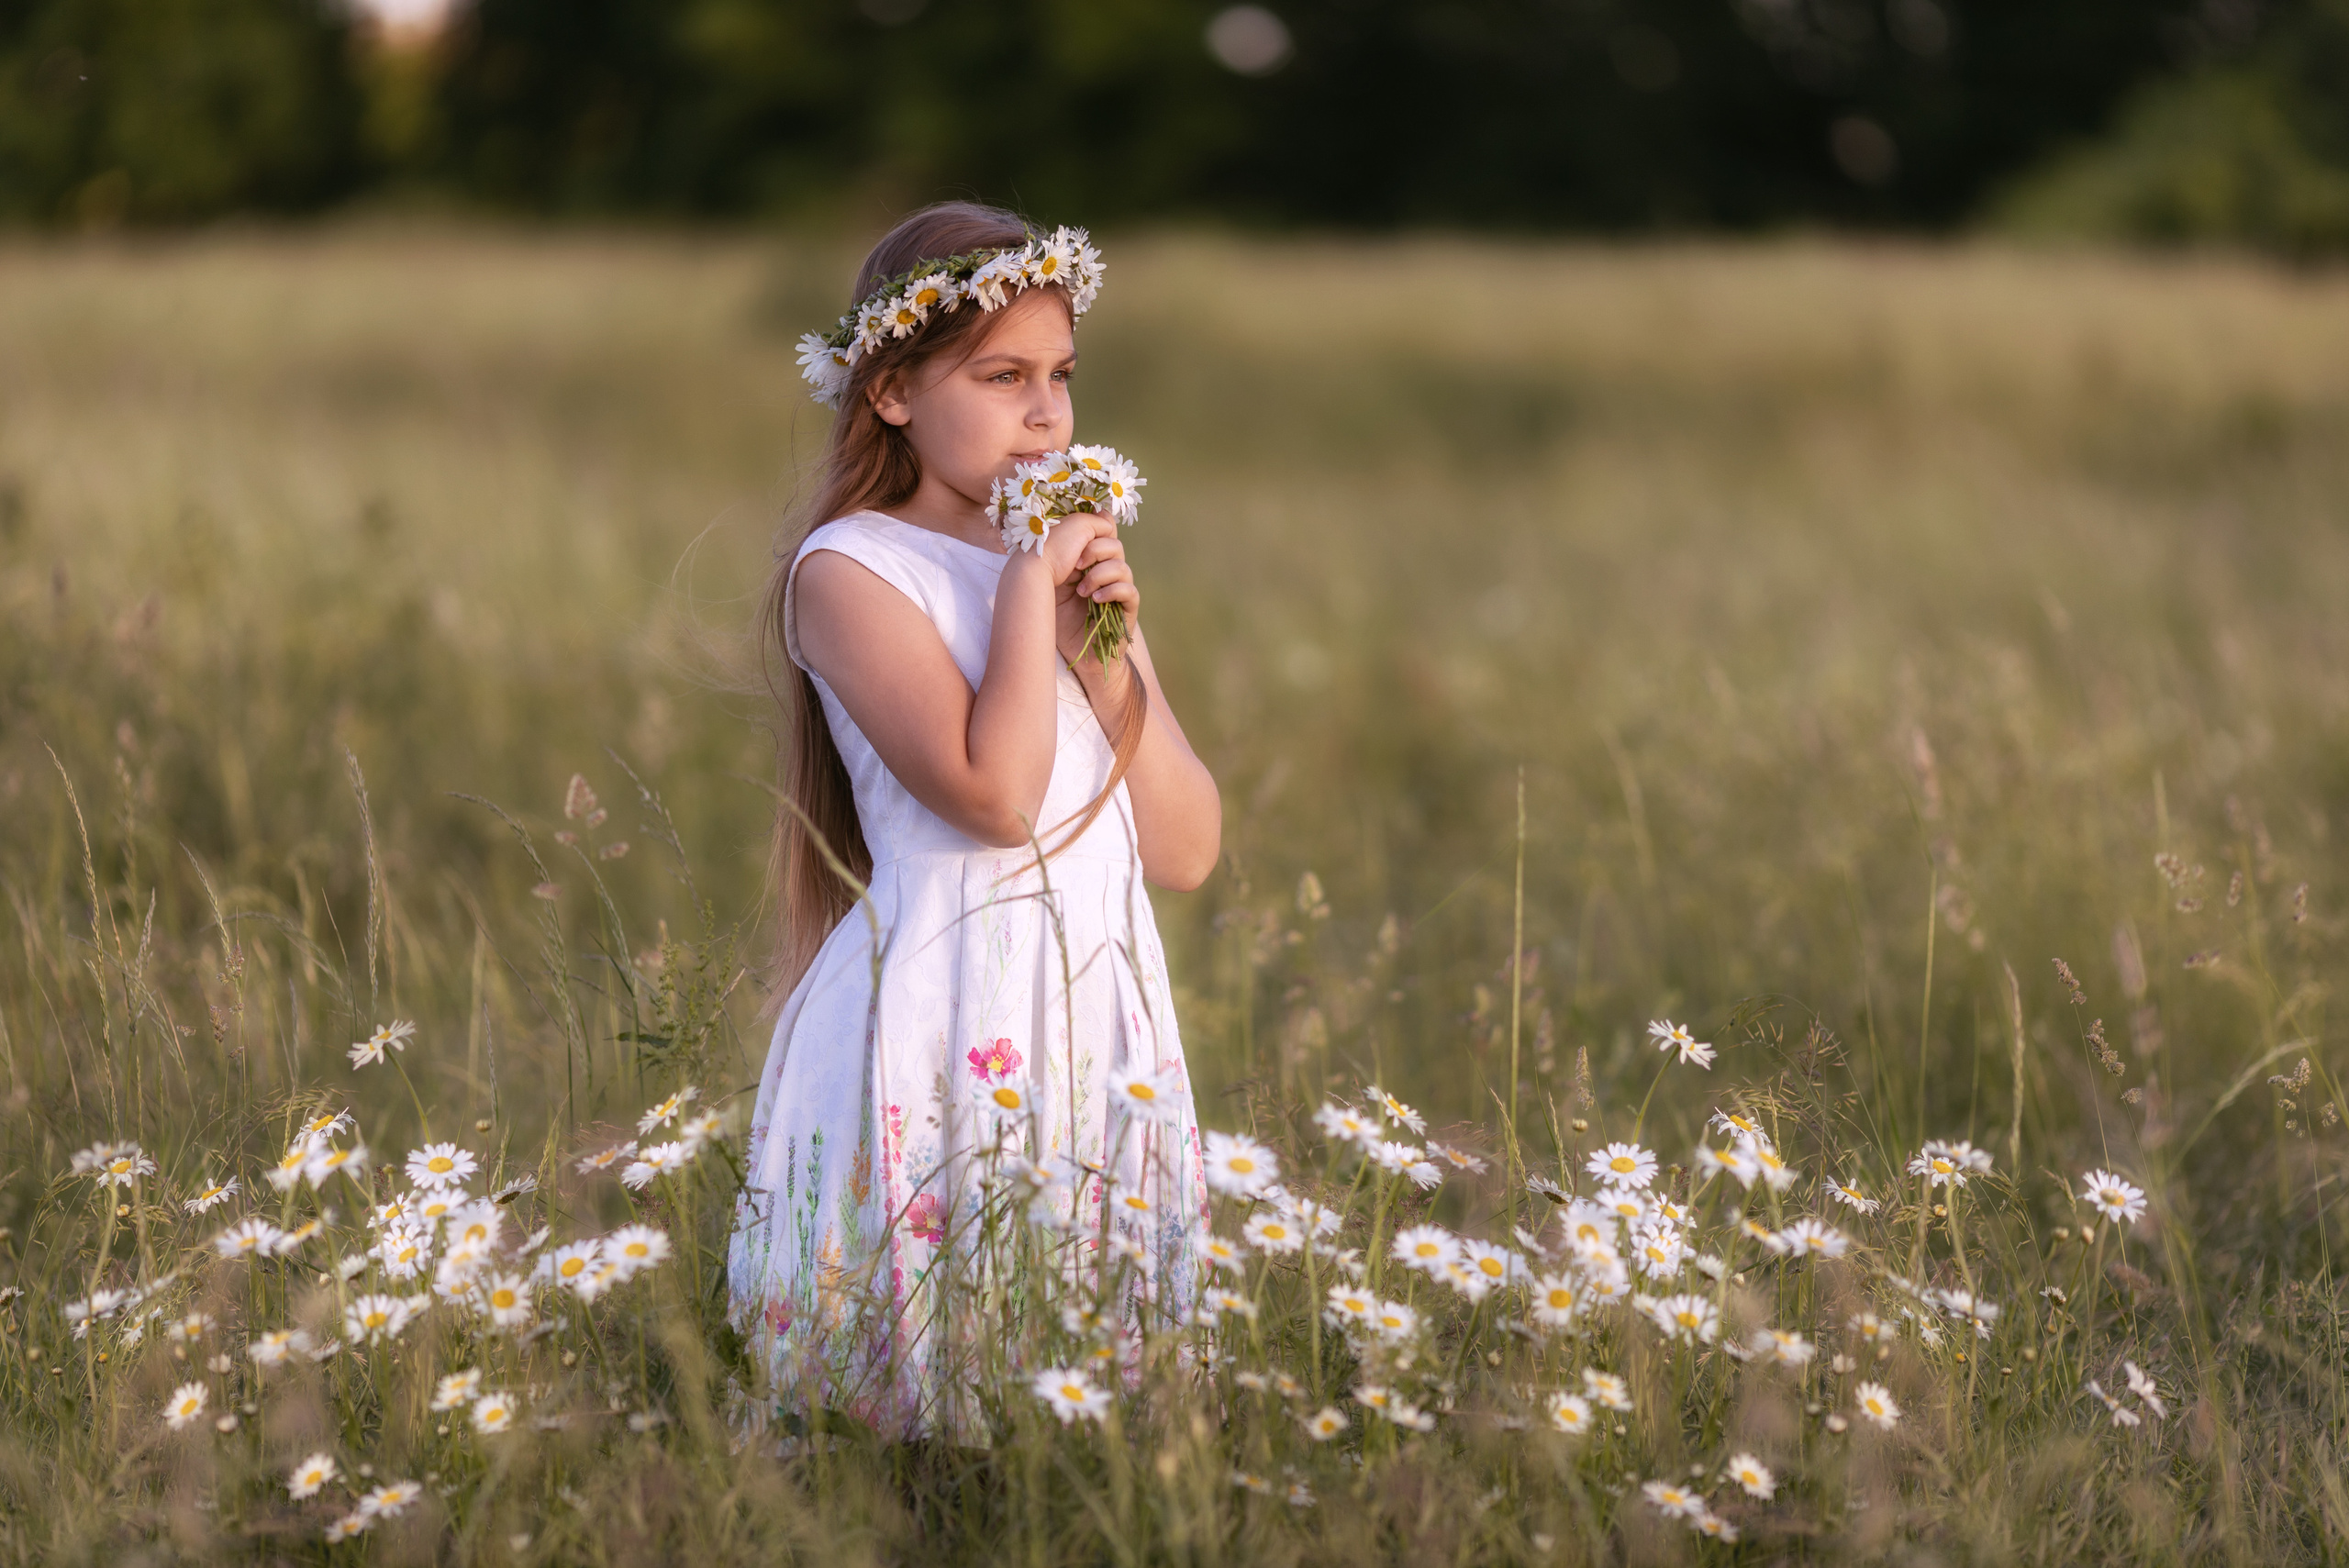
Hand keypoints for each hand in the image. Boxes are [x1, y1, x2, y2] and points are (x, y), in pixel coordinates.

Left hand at [1041, 511, 1139, 665]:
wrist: (1074, 653)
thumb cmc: (1058, 615)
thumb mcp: (1053, 579)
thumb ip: (1064, 552)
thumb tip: (1073, 525)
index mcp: (1091, 559)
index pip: (1105, 531)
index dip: (1097, 529)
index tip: (1078, 538)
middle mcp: (1107, 571)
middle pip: (1114, 544)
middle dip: (1094, 550)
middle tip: (1075, 565)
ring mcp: (1119, 589)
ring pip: (1121, 566)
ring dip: (1099, 575)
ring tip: (1081, 591)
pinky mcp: (1127, 608)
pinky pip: (1128, 590)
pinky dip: (1111, 591)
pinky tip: (1095, 600)